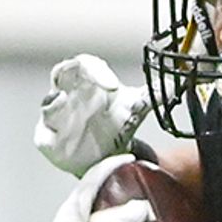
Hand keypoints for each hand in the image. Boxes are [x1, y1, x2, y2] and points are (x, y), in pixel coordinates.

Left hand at [19, 165, 150, 221]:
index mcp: (70, 212)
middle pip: (99, 198)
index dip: (111, 166)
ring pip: (104, 220)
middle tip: (140, 185)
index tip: (130, 160)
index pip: (91, 179)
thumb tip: (140, 208)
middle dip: (119, 189)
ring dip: (121, 214)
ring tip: (142, 213)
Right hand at [35, 55, 153, 176]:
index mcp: (89, 82)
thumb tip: (179, 82)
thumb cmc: (115, 125)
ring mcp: (57, 117)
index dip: (95, 69)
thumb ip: (154, 94)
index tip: (113, 86)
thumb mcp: (136, 108)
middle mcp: (70, 94)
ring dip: (55, 102)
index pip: (85, 64)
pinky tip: (58, 134)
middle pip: (62, 73)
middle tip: (80, 76)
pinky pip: (43, 134)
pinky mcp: (49, 139)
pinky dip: (48, 134)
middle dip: (68, 72)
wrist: (106, 157)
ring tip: (62, 102)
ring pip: (50, 102)